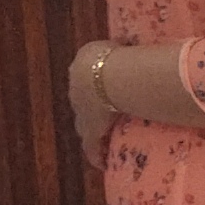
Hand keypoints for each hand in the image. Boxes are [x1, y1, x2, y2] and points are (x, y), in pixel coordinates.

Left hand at [68, 42, 116, 167]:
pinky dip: (96, 154)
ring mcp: (81, 111)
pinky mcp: (89, 130)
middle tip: (105, 113)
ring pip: (85, 124)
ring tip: (104, 139)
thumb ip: (122, 44)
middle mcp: (76, 89)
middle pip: (82, 100)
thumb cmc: (118, 57)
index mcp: (82, 67)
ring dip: (93, 130)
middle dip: (92, 106)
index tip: (104, 89)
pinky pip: (92, 146)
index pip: (86, 76)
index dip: (96, 83)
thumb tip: (129, 40)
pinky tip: (102, 164)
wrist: (109, 75)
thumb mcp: (119, 43)